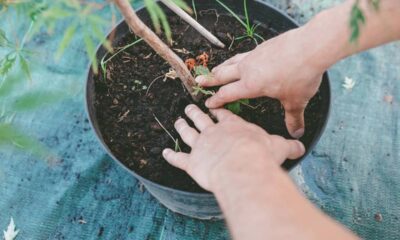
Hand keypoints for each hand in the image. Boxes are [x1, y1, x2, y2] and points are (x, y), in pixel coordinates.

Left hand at [162, 104, 304, 191]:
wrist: (242, 165)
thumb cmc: (260, 154)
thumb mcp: (280, 147)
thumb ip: (289, 146)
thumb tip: (302, 146)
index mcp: (233, 125)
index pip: (224, 113)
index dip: (218, 109)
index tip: (213, 105)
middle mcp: (214, 132)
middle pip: (202, 118)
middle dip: (195, 112)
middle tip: (189, 107)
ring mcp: (201, 145)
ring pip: (188, 132)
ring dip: (182, 126)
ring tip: (177, 121)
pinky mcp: (192, 162)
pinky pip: (179, 158)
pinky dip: (171, 156)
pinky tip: (165, 153)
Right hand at [196, 28, 324, 137]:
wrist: (310, 46)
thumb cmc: (301, 75)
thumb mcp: (296, 100)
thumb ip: (293, 117)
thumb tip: (296, 133)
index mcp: (251, 84)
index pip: (227, 93)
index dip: (216, 100)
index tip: (208, 103)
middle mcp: (248, 69)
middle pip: (223, 74)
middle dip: (210, 79)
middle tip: (198, 81)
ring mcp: (254, 55)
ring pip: (232, 62)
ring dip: (221, 67)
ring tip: (215, 70)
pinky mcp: (263, 46)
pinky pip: (244, 54)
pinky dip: (237, 58)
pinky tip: (242, 59)